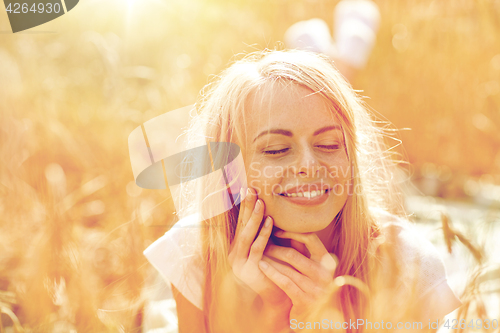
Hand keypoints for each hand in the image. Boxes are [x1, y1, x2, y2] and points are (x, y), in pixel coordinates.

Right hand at [227, 188, 291, 329]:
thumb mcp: (269, 249)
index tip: (249, 189)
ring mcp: (239, 262)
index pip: (241, 223)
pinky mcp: (249, 270)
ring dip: (254, 217)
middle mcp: (234, 254)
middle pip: (241, 225)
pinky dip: (263, 234)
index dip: (245, 206)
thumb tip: (273, 211)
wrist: (276, 297)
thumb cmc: (274, 271)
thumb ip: (267, 234)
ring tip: (261, 202)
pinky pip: (257, 248)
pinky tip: (269, 222)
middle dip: (246, 207)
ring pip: (246, 235)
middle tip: (252, 189)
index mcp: (238, 247)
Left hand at [259, 231, 338, 322]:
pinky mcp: (305, 301)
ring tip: (257, 253)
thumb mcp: (313, 268)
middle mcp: (324, 274)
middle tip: (260, 242)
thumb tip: (286, 226)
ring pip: (286, 268)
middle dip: (274, 247)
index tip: (276, 229)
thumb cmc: (311, 287)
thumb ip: (304, 251)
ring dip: (269, 259)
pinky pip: (284, 282)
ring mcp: (315, 289)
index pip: (310, 238)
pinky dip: (271, 272)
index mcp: (327, 262)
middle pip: (293, 254)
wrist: (316, 319)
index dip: (292, 232)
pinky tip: (261, 265)